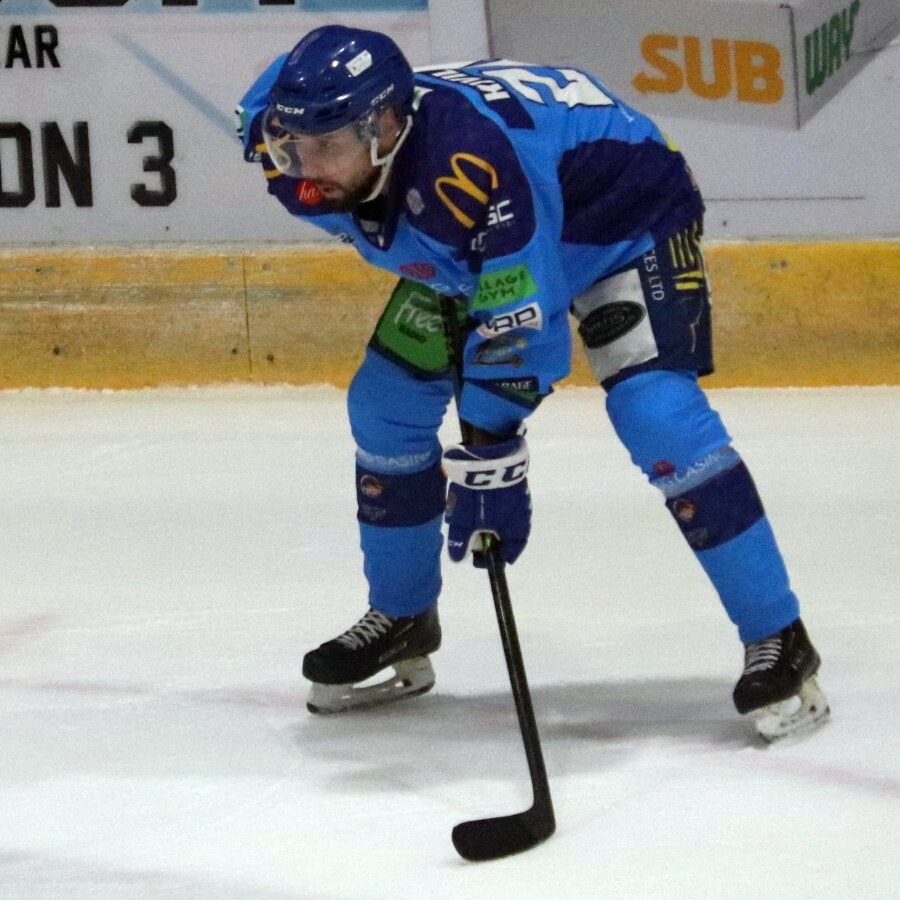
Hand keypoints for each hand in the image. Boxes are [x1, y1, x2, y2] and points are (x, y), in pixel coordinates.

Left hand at [442, 434, 530, 565]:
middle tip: (473, 537)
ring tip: (472, 518)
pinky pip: (504, 501)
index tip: (479, 558)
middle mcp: (524, 515)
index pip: (510, 552)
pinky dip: (492, 506)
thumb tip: (459, 559)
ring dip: (491, 521)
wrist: (490, 455)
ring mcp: (521, 497)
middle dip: (490, 538)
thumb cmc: (479, 495)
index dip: (493, 558)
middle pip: (507, 534)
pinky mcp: (514, 481)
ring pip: (505, 516)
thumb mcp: (465, 521)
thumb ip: (462, 542)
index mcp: (517, 530)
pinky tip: (479, 501)